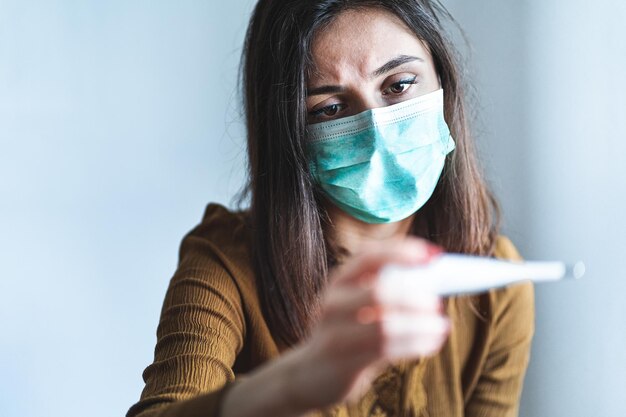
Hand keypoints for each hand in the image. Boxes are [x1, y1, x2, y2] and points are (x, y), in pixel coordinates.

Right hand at [287, 238, 449, 411]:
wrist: (310, 375)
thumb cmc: (346, 334)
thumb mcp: (357, 306)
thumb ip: (386, 291)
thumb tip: (434, 281)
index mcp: (339, 280)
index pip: (369, 256)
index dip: (402, 252)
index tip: (434, 255)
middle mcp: (333, 302)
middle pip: (379, 290)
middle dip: (415, 295)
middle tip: (437, 302)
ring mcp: (335, 332)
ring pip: (385, 325)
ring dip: (421, 325)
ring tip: (441, 326)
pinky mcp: (343, 360)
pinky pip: (386, 349)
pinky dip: (415, 344)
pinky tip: (430, 342)